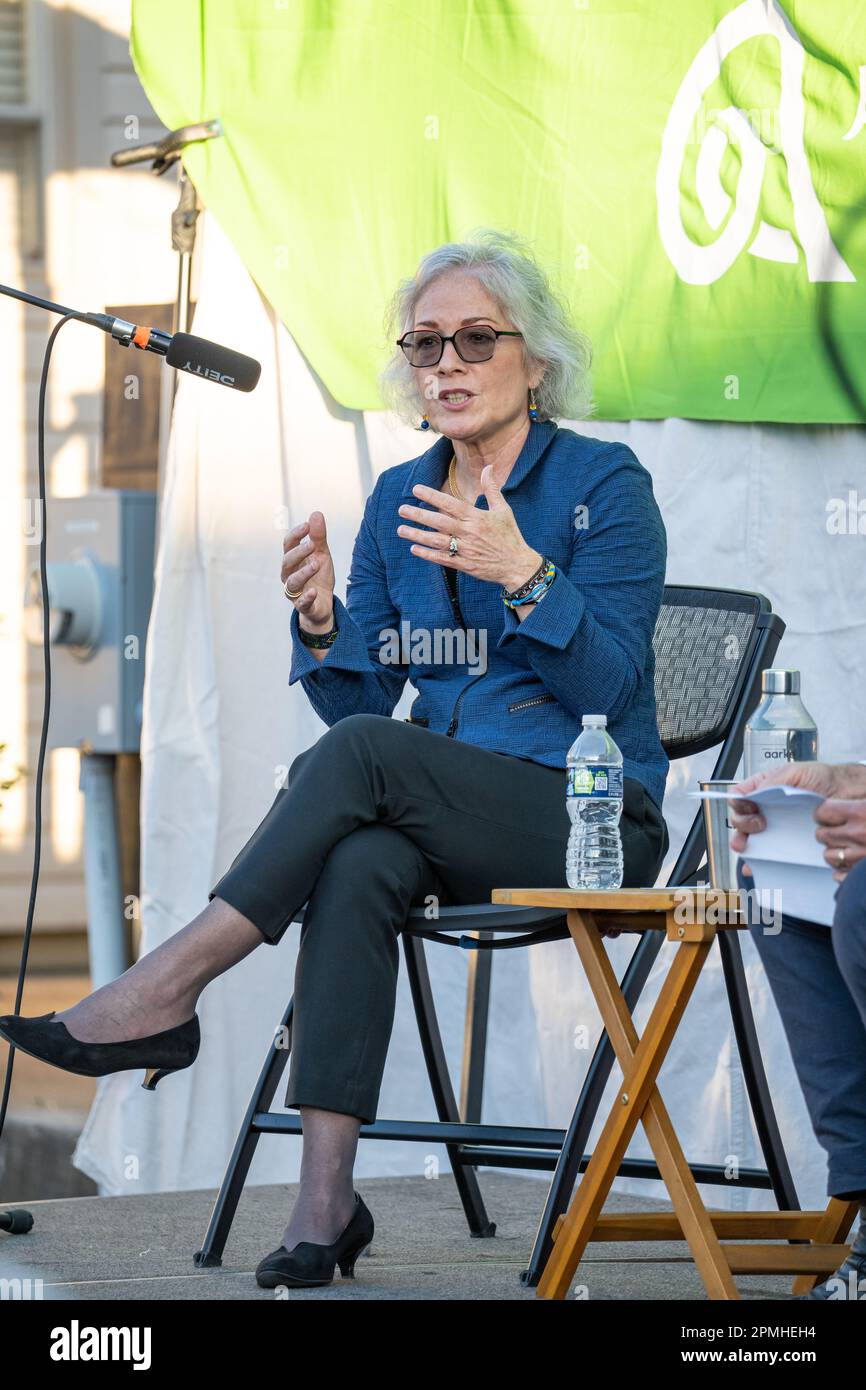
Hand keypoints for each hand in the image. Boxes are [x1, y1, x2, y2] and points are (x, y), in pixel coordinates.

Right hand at [280, 512, 334, 631]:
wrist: (324, 602)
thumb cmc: (318, 575)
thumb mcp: (321, 554)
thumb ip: (318, 536)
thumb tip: (316, 513)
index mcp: (293, 560)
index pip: (288, 545)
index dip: (296, 535)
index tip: (307, 525)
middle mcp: (289, 574)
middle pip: (287, 562)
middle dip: (298, 552)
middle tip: (312, 545)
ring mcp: (294, 591)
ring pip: (292, 582)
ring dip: (304, 572)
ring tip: (317, 564)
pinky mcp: (303, 606)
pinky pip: (302, 603)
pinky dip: (306, 597)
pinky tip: (313, 591)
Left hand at [396, 464, 540, 589]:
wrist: (518, 565)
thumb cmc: (510, 536)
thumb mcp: (503, 510)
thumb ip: (491, 488)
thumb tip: (487, 467)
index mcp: (477, 517)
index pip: (450, 504)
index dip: (432, 496)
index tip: (416, 489)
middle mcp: (469, 533)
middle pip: (439, 522)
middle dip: (419, 515)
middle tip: (402, 510)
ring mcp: (466, 550)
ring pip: (437, 541)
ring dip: (417, 535)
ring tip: (401, 530)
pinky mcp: (465, 565)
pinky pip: (442, 559)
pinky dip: (427, 554)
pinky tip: (414, 549)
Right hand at [728, 761, 843, 853]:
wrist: (846, 794)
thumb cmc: (821, 777)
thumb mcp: (794, 772)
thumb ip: (772, 781)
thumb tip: (751, 794)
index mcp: (763, 788)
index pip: (739, 796)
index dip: (738, 804)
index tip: (749, 809)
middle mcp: (766, 808)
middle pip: (740, 818)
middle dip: (743, 825)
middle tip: (758, 825)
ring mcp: (775, 826)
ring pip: (750, 837)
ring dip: (744, 845)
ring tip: (746, 849)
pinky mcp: (786, 842)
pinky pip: (768, 853)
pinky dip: (758, 861)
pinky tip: (755, 865)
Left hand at [814, 799, 865, 880]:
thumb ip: (858, 806)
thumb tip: (835, 809)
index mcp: (862, 812)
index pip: (823, 811)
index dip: (824, 814)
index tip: (827, 815)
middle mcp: (859, 834)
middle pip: (822, 835)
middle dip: (828, 833)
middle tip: (839, 831)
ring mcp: (861, 858)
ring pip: (829, 856)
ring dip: (835, 852)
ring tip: (848, 848)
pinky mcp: (863, 875)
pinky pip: (840, 876)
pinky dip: (844, 872)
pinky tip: (854, 863)